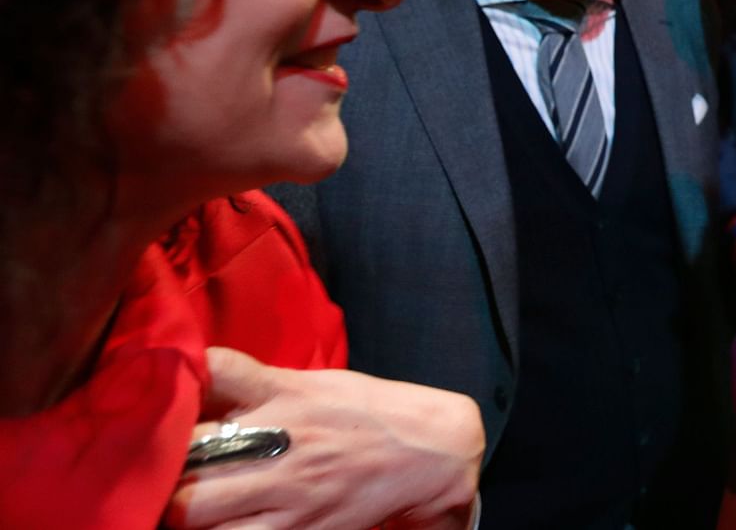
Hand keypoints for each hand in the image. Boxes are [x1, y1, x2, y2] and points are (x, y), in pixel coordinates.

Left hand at [165, 347, 482, 529]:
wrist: (431, 451)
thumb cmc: (365, 411)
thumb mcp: (313, 382)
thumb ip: (253, 386)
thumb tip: (189, 383)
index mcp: (285, 392)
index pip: (215, 372)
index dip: (177, 382)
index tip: (157, 396)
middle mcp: (282, 440)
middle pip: (187, 458)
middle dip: (159, 468)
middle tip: (152, 470)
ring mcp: (288, 493)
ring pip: (195, 514)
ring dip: (175, 511)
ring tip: (172, 506)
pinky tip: (215, 526)